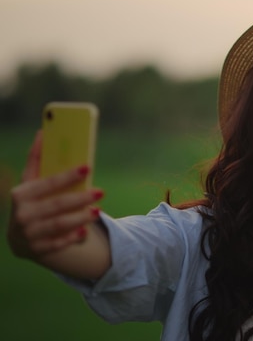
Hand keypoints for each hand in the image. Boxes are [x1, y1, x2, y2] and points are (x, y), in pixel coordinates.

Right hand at [7, 131, 102, 258]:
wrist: (21, 237)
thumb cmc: (32, 201)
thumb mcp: (31, 183)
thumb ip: (37, 160)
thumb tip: (43, 131)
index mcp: (21, 194)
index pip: (47, 183)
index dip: (67, 176)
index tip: (87, 168)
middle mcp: (22, 215)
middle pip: (56, 205)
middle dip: (79, 198)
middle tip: (101, 192)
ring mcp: (29, 234)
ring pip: (59, 225)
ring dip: (80, 217)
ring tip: (98, 211)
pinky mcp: (38, 250)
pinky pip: (58, 244)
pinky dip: (72, 238)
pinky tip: (85, 231)